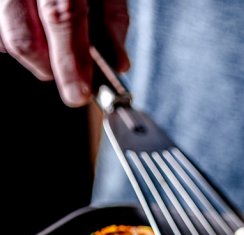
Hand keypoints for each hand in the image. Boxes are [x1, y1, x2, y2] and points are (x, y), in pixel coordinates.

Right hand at [0, 0, 128, 106]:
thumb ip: (113, 17)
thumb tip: (118, 62)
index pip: (62, 17)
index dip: (71, 62)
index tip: (79, 94)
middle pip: (25, 38)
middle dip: (49, 69)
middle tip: (71, 79)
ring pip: (6, 39)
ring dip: (33, 55)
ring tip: (54, 47)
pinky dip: (14, 39)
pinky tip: (34, 31)